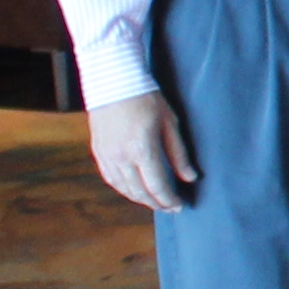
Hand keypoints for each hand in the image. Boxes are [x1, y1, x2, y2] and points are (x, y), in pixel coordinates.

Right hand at [89, 85, 196, 211]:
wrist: (113, 81)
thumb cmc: (146, 98)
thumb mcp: (169, 123)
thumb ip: (179, 154)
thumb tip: (190, 177)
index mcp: (142, 149)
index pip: (157, 186)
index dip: (169, 199)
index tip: (179, 205)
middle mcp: (121, 157)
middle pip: (139, 192)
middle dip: (156, 203)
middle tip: (169, 208)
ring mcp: (107, 155)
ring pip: (123, 188)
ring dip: (140, 198)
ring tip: (154, 201)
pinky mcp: (98, 151)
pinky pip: (111, 178)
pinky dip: (124, 189)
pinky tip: (134, 190)